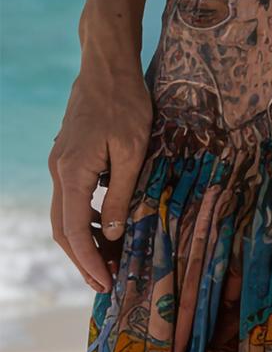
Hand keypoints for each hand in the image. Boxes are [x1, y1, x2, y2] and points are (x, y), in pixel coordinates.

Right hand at [48, 59, 151, 293]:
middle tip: (105, 283)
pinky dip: (85, 217)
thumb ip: (121, 194)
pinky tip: (105, 226)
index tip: (104, 283)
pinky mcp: (69, 157)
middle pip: (62, 228)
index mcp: (72, 172)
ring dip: (84, 240)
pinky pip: (72, 197)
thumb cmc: (126, 105)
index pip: (72, 231)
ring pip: (64, 214)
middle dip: (83, 259)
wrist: (107, 68)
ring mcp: (60, 164)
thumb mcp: (133, 153)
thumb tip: (111, 233)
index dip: (88, 261)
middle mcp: (59, 171)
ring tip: (110, 259)